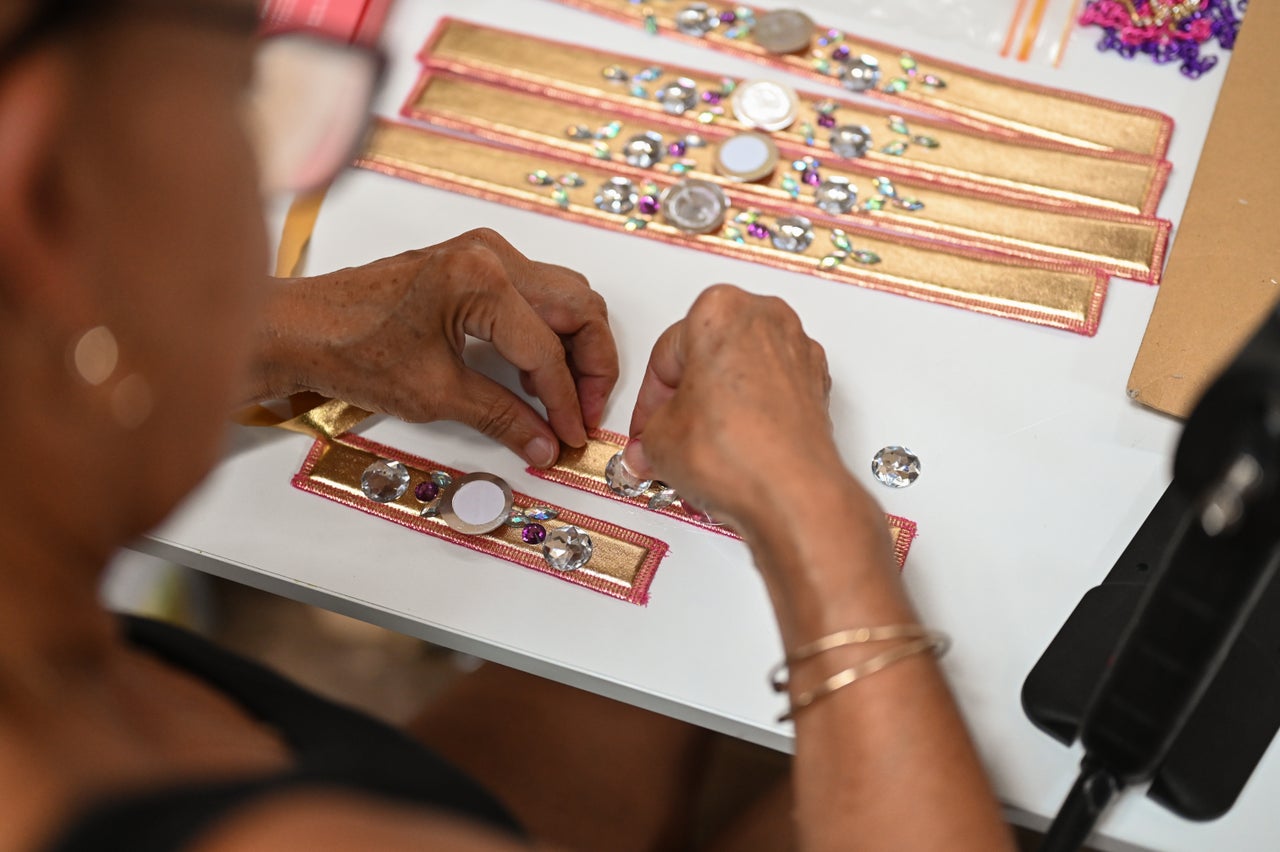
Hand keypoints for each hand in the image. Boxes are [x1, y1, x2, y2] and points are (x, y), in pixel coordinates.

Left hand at [254, 229, 617, 466]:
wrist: (301, 327)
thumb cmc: (351, 350)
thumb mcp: (434, 394)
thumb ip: (502, 417)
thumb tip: (546, 442)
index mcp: (480, 280)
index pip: (547, 350)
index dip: (568, 401)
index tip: (572, 435)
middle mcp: (490, 254)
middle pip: (578, 307)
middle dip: (592, 365)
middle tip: (585, 412)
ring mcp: (484, 252)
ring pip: (565, 295)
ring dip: (576, 345)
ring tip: (567, 395)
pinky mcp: (475, 261)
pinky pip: (538, 291)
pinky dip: (551, 329)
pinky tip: (539, 370)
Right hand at [623, 284, 843, 530]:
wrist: (791, 492)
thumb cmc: (737, 452)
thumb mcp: (659, 441)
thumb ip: (649, 435)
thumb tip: (654, 444)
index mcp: (719, 310)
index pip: (665, 356)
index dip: (649, 401)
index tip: (646, 425)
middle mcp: (765, 319)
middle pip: (707, 360)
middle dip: (686, 403)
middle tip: (669, 435)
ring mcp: (797, 350)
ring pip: (741, 376)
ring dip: (718, 411)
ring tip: (701, 451)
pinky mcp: (817, 384)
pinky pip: (771, 394)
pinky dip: (751, 418)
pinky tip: (734, 450)